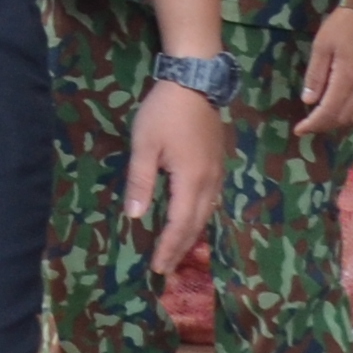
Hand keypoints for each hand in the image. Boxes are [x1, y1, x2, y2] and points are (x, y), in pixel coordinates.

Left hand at [127, 78, 229, 279]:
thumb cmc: (164, 112)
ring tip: (177, 253)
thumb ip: (140, 182)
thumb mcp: (144, 146)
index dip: (169, 248)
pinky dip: (198, 218)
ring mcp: (217, 173)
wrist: (195, 81)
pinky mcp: (218, 164)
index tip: (158, 268)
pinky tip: (190, 222)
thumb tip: (135, 216)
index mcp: (191, 180)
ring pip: (206, 214)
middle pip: (196, 225)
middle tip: (168, 271)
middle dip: (181, 249)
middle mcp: (209, 182)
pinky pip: (210, 201)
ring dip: (191, 236)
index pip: (180, 224)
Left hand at [299, 3, 352, 140]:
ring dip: (337, 121)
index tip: (299, 130)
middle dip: (324, 125)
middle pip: (343, 118)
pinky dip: (349, 112)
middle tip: (307, 123)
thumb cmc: (343, 25)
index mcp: (347, 79)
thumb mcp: (322, 46)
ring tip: (320, 117)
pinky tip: (337, 105)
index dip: (314, 124)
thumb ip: (316, 75)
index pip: (329, 112)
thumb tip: (309, 101)